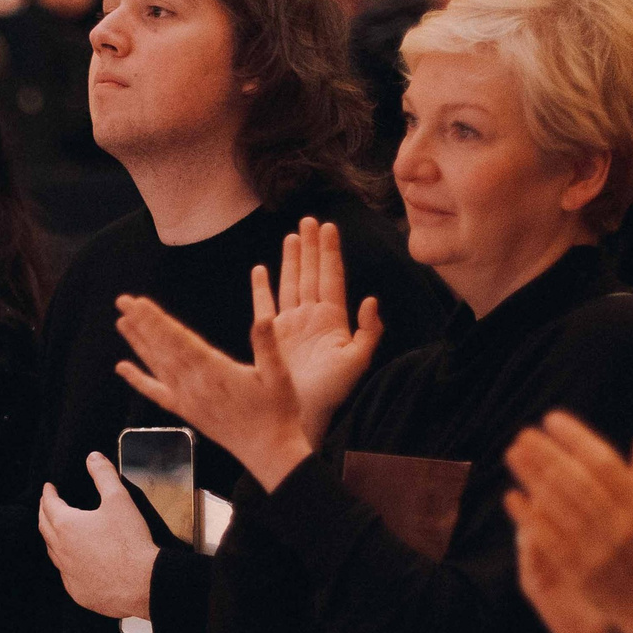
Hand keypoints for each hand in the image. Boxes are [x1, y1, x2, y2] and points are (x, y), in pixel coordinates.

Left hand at [38, 452, 160, 620]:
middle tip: (47, 505)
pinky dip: (66, 563)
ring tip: (56, 530)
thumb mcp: (119, 500)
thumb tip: (93, 458)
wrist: (143, 583)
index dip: (48, 494)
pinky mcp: (78, 592)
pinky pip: (66, 574)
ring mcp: (68, 574)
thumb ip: (104, 475)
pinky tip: (74, 561)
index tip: (48, 488)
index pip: (49, 505)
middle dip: (45, 513)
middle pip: (45, 527)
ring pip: (53, 552)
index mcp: (66, 526)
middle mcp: (61, 551)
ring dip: (52, 538)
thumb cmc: (130, 542)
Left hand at [114, 287, 314, 493]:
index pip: (179, 340)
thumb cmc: (277, 412)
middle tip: (123, 301)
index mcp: (215, 371)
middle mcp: (194, 385)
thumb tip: (263, 317)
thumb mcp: (279, 375)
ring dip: (138, 343)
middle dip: (142, 323)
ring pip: (156, 366)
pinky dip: (138, 380)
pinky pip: (156, 393)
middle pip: (162, 348)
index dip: (157, 320)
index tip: (140, 303)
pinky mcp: (185, 411)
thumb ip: (267, 344)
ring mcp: (187, 399)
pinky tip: (122, 368)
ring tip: (121, 322)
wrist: (268, 451)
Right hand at [265, 220, 385, 443]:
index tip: (330, 227)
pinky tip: (261, 269)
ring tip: (293, 235)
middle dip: (311, 247)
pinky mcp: (271, 336)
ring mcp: (290, 324)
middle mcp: (311, 316)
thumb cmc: (333, 392)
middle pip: (310, 273)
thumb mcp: (358, 361)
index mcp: (333, 319)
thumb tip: (371, 299)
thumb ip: (369, 330)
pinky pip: (264, 305)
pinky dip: (261, 288)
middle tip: (310, 219)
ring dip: (291, 260)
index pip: (331, 277)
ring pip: (291, 283)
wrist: (304, 412)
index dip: (330, 252)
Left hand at [501, 416, 632, 632]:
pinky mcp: (580, 572)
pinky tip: (512, 497)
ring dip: (532, 478)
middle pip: (576, 481)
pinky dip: (528, 516)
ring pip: (559, 506)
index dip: (576, 438)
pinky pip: (548, 538)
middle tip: (523, 435)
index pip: (605, 462)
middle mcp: (621, 526)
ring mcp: (599, 550)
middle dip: (546, 454)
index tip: (551, 419)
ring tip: (513, 455)